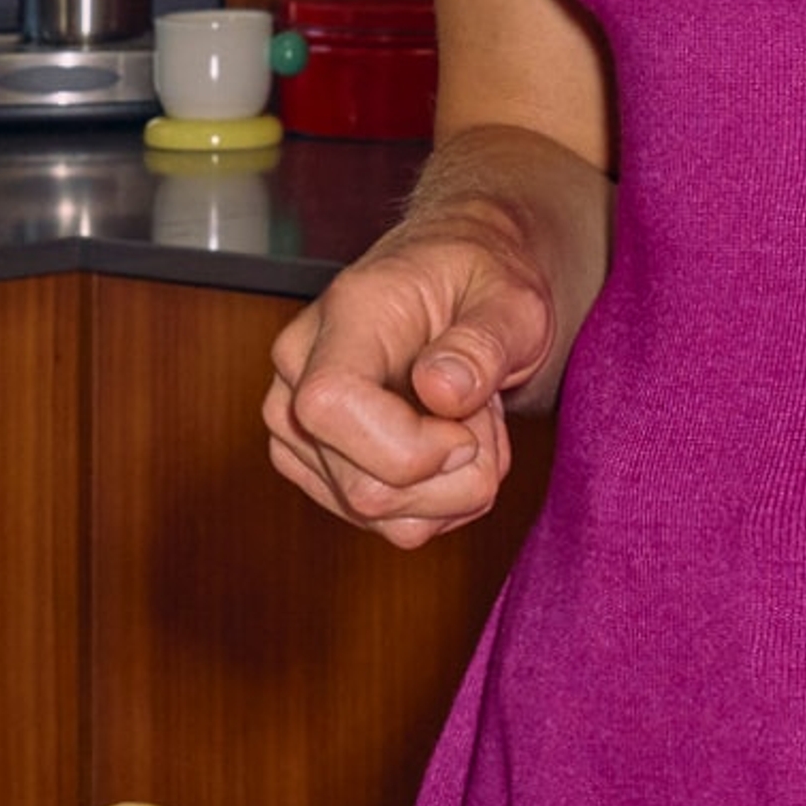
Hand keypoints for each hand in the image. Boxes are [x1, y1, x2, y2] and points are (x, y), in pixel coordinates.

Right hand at [266, 212, 564, 547]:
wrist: (461, 282)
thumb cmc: (481, 281)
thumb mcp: (509, 298)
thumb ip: (481, 343)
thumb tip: (441, 390)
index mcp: (345, 317)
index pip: (329, 405)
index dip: (407, 447)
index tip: (467, 429)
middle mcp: (299, 371)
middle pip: (362, 486)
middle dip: (454, 476)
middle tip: (483, 414)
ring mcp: (297, 422)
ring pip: (375, 516)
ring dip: (451, 491)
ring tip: (468, 425)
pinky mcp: (315, 462)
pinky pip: (381, 524)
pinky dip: (437, 503)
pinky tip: (448, 448)